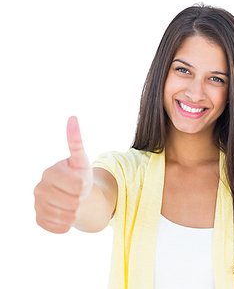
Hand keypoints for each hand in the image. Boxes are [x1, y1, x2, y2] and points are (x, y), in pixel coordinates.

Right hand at [34, 116, 93, 232]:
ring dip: (76, 213)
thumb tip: (73, 117)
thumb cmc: (79, 176)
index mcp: (49, 172)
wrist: (75, 196)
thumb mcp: (82, 160)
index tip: (80, 182)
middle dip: (80, 200)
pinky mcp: (39, 220)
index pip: (76, 186)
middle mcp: (39, 188)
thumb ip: (76, 141)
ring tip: (73, 204)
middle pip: (72, 203)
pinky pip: (59, 228)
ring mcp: (37, 205)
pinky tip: (66, 215)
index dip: (83, 187)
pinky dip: (68, 225)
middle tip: (77, 195)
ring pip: (66, 217)